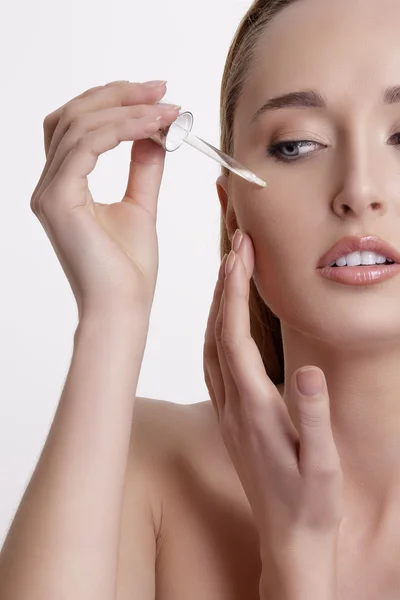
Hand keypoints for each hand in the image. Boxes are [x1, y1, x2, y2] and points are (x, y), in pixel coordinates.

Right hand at [30, 80, 180, 318]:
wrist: (124, 308)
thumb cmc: (129, 269)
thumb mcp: (141, 206)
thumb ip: (143, 168)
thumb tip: (154, 134)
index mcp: (65, 186)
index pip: (78, 127)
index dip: (114, 102)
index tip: (158, 96)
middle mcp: (49, 185)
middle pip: (73, 116)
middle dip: (119, 95)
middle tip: (162, 90)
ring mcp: (49, 192)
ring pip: (79, 125)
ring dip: (127, 110)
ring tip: (167, 109)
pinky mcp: (57, 200)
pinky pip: (85, 146)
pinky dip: (121, 129)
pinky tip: (153, 127)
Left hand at [203, 230, 342, 596]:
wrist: (287, 539)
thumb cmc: (309, 504)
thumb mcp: (322, 466)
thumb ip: (315, 418)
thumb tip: (308, 372)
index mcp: (254, 410)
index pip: (234, 338)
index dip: (234, 293)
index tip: (240, 254)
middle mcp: (231, 406)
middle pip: (217, 334)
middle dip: (224, 285)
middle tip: (237, 244)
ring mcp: (226, 412)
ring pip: (210, 346)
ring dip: (217, 305)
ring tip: (231, 269)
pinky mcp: (228, 418)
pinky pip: (213, 363)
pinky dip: (217, 331)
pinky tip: (225, 320)